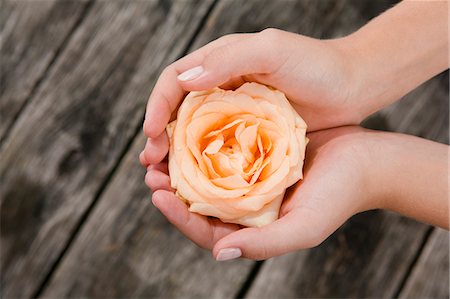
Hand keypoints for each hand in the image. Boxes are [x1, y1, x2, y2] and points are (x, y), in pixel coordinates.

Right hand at [140, 28, 360, 167]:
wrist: (353, 86)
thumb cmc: (316, 65)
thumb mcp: (272, 51)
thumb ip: (228, 59)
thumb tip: (184, 81)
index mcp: (220, 61)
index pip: (175, 80)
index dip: (156, 105)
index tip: (150, 134)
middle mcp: (221, 86)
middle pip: (177, 110)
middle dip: (159, 135)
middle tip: (151, 163)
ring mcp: (235, 111)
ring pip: (194, 133)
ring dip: (175, 154)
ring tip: (164, 177)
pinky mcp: (250, 132)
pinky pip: (218, 148)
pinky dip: (203, 163)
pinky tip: (197, 181)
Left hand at [146, 126, 381, 259]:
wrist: (367, 160)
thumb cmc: (339, 196)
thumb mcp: (304, 227)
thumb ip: (264, 244)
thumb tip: (220, 254)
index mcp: (253, 229)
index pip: (206, 230)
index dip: (179, 216)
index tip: (158, 194)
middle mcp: (247, 207)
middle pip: (200, 203)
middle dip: (172, 189)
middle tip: (150, 170)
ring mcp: (251, 180)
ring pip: (207, 176)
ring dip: (183, 165)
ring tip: (161, 151)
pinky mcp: (258, 154)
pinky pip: (224, 152)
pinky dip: (206, 144)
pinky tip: (191, 131)